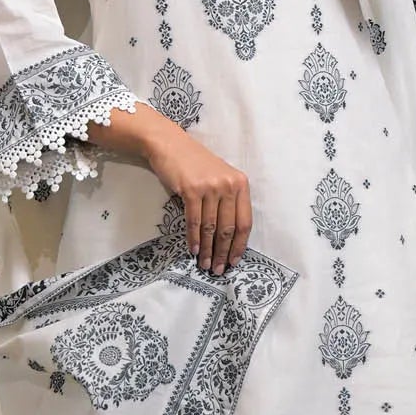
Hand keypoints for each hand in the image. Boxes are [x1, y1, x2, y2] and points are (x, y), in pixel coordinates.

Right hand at [144, 123, 252, 274]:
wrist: (170, 145)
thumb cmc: (194, 164)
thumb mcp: (219, 178)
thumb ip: (227, 201)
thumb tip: (227, 237)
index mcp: (240, 184)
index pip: (245, 221)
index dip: (240, 245)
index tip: (235, 261)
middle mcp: (228, 185)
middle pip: (229, 228)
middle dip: (224, 252)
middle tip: (219, 269)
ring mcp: (210, 187)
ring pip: (211, 227)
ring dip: (208, 250)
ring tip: (205, 265)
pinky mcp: (192, 190)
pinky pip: (194, 221)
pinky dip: (194, 238)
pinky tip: (194, 250)